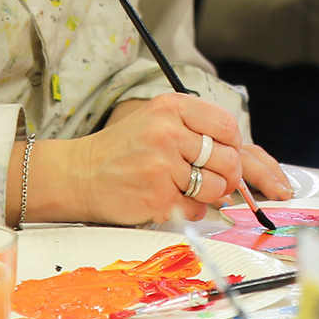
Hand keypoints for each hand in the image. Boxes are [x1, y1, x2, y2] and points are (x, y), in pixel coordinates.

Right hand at [31, 93, 289, 224]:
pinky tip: (169, 200)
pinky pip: (197, 210)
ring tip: (184, 188)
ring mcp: (163, 166)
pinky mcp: (158, 197)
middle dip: (226, 175)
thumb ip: (196, 129)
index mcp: (172, 108)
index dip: (232, 145)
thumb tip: (238, 155)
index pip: (227, 126)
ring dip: (208, 195)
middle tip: (209, 178)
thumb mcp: (157, 119)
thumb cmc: (124, 149)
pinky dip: (189, 210)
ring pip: (217, 188)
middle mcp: (168, 133)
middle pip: (228, 160)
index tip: (224, 154)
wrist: (80, 173)